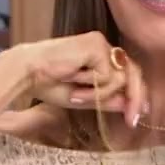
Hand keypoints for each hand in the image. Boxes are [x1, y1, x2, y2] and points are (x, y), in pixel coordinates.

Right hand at [18, 31, 148, 123]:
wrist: (28, 74)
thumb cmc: (49, 84)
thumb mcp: (83, 98)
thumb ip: (106, 99)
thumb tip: (127, 105)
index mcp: (101, 57)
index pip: (128, 75)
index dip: (136, 96)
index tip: (136, 117)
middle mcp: (103, 47)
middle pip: (133, 73)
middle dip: (134, 99)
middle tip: (131, 120)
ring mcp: (100, 44)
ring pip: (120, 78)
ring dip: (99, 94)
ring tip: (76, 96)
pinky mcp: (96, 46)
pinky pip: (107, 76)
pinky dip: (92, 87)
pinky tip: (73, 82)